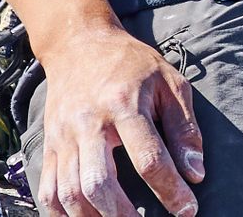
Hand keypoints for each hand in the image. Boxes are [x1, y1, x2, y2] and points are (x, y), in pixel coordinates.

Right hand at [35, 25, 204, 216]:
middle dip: (124, 215)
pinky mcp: (49, 144)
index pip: (148, 158)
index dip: (171, 190)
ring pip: (70, 192)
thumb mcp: (170, 83)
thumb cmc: (131, 64)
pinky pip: (47, 190)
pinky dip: (62, 215)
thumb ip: (185, 128)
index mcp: (124, 104)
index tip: (187, 209)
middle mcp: (89, 122)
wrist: (79, 43)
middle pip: (99, 183)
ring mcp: (64, 136)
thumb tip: (195, 171)